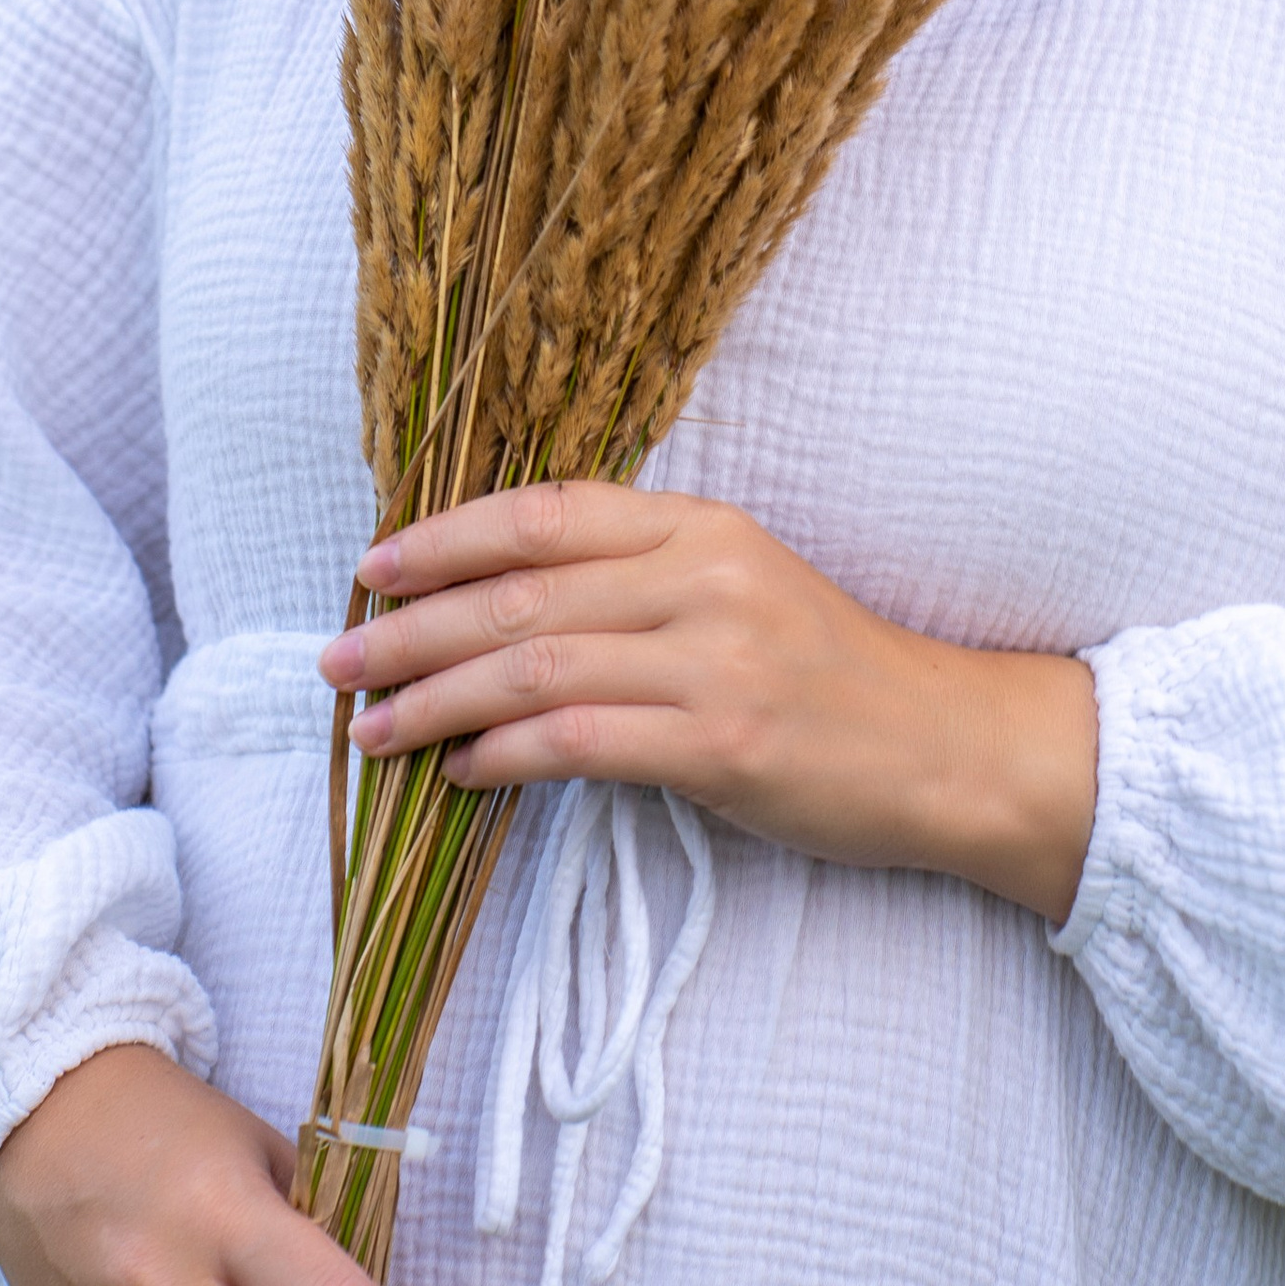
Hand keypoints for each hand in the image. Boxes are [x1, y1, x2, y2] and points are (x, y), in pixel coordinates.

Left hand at [325, 485, 1096, 921]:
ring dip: (435, 699)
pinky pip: (578, 741)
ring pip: (534, 667)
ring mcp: (717, 659)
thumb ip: (639, 580)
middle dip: (411, 627)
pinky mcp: (724, 743)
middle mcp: (706, 576)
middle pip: (521, 592)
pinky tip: (460, 773)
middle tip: (338, 659)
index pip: (547, 512)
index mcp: (703, 525)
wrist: (946, 747)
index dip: (447, 536)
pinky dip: (502, 756)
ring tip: (373, 729)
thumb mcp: (741, 591)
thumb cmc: (830, 678)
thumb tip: (501, 604)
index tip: (373, 567)